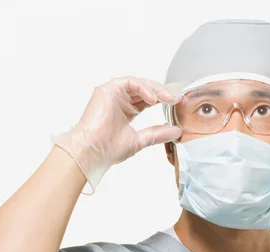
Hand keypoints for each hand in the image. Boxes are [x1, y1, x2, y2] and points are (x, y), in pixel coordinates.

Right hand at [51, 76, 182, 194]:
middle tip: (176, 98)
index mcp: (126, 111)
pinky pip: (129, 82)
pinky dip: (143, 88)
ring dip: (155, 89)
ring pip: (139, 84)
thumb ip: (157, 134)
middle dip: (162, 93)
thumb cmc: (108, 149)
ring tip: (168, 98)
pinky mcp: (107, 90)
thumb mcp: (140, 140)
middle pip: (145, 90)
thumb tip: (176, 131)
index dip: (163, 99)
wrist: (92, 150)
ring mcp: (113, 94)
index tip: (177, 103)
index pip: (148, 100)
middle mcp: (119, 101)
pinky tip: (153, 99)